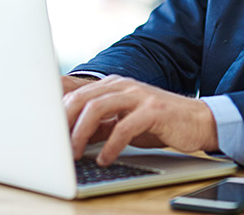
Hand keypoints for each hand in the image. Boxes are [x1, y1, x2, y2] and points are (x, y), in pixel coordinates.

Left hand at [62, 75, 218, 165]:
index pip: (77, 93)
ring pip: (98, 108)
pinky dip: (110, 144)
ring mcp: (139, 96)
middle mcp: (124, 86)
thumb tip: (70, 138)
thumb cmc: (159, 123)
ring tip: (74, 154)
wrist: (198, 121)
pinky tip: (105, 158)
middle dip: (65, 123)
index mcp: (113, 85)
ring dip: (81, 133)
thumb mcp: (124, 121)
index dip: (58, 112)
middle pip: (83, 97)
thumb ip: (101, 124)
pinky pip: (125, 126)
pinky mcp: (154, 110)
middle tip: (55, 147)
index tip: (46, 133)